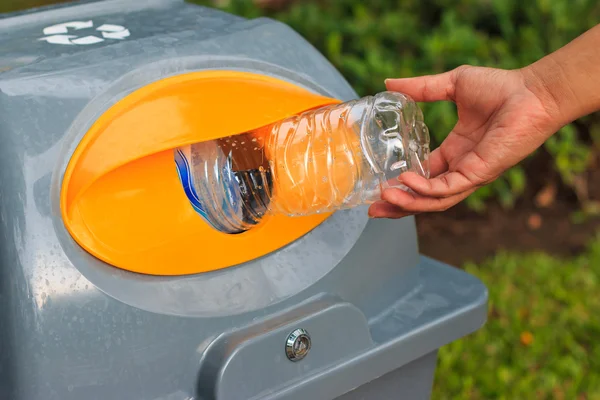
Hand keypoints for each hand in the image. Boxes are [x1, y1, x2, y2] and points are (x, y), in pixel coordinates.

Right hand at [368, 65, 560, 218]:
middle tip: (373, 210)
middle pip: (425, 198)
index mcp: (455, 152)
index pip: (423, 177)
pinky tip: (407, 180)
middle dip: (399, 206)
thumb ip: (420, 88)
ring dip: (408, 203)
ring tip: (383, 199)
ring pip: (434, 201)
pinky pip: (447, 189)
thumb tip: (388, 84)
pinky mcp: (479, 173)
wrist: (531, 91)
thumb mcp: (451, 85)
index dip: (402, 185)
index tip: (378, 186)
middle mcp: (461, 168)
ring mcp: (470, 174)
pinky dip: (425, 189)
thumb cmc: (500, 87)